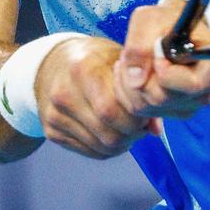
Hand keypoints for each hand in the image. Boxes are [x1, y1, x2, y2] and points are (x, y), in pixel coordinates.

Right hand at [34, 36, 159, 158]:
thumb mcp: (118, 58)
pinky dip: (107, 147)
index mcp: (82, 69)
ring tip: (129, 128)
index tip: (146, 113)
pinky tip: (113, 131)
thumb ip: (139, 88)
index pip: (111, 109)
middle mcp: (64, 94)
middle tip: (142, 125)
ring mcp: (55, 115)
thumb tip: (157, 128)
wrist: (54, 62)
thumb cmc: (93, 57)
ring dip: (122, 143)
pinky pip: (89, 151)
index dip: (135, 118)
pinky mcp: (52, 131)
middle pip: (107, 133)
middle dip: (132, 134)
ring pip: (100, 146)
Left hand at [114, 0, 209, 120]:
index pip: (192, 84)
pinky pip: (143, 112)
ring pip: (149, 107)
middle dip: (140, 76)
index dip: (165, 73)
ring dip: (130, 84)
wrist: (168, 26)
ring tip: (131, 60)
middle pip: (164, 98)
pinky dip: (129, 94)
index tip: (154, 53)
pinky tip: (133, 73)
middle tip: (132, 54)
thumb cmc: (164, 19)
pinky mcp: (174, 111)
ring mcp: (192, 103)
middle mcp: (208, 87)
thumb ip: (141, 44)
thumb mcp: (150, 18)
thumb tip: (137, 80)